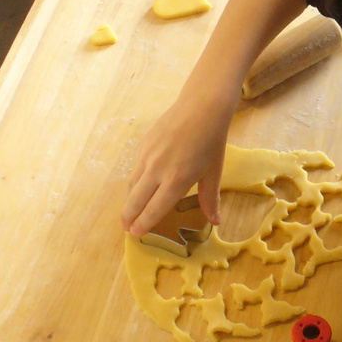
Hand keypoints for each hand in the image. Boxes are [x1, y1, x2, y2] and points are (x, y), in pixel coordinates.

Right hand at [120, 97, 232, 237]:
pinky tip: (138, 187)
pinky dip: (135, 181)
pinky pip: (136, 168)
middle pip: (136, 200)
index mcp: (176, 180)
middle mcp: (158, 170)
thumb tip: (215, 222)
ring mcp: (148, 156)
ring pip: (132, 184)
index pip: (154, 209)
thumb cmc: (212, 141)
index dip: (144, 223)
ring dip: (129, 200)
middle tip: (125, 228)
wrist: (202, 107)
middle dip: (128, 217)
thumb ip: (210, 198)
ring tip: (128, 212)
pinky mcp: (144, 144)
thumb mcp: (214, 172)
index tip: (136, 234)